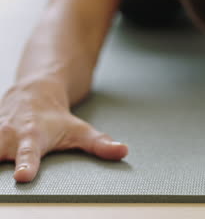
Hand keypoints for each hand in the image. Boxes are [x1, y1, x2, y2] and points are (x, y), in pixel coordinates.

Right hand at [0, 78, 127, 182]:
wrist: (33, 94)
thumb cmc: (58, 119)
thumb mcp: (81, 130)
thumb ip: (100, 144)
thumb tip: (124, 152)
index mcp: (33, 136)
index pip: (29, 154)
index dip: (25, 164)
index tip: (23, 176)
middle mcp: (7, 136)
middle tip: (6, 179)